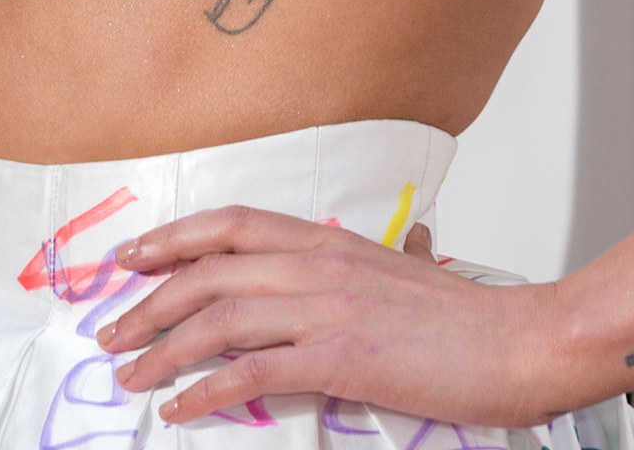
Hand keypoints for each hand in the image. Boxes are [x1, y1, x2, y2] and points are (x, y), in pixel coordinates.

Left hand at [97, 206, 570, 426]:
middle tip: (112, 329)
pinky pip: (253, 371)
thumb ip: (394, 259)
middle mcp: (321, 265)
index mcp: (334, 243)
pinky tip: (182, 410)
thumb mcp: (419, 273)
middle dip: (148, 301)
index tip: (131, 258)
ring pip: (219, 318)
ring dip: (162, 348)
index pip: (233, 224)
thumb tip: (406, 244)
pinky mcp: (341, 357)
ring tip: (131, 374)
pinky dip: (206, 390)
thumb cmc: (472, 320)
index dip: (174, 238)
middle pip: (209, 272)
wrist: (521, 343)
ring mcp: (328, 309)